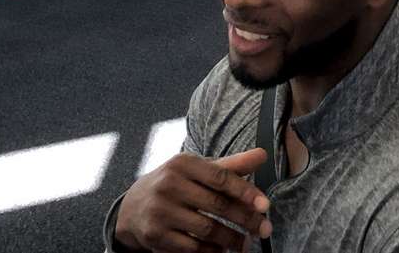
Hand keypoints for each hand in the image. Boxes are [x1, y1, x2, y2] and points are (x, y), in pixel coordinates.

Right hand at [113, 150, 271, 252]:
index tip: (265, 205)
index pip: (220, 177)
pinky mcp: (155, 235)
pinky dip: (211, 252)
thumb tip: (262, 155)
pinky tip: (222, 250)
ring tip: (245, 243)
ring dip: (231, 239)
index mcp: (183, 163)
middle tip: (264, 229)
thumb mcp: (198, 169)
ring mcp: (160, 211)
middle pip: (217, 205)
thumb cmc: (176, 183)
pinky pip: (191, 248)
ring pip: (206, 229)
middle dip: (245, 219)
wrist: (133, 206)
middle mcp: (169, 184)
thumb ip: (230, 165)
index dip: (245, 192)